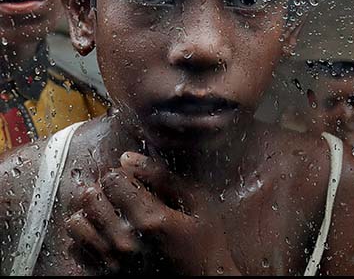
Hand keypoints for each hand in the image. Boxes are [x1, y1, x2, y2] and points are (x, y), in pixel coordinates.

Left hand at [69, 153, 238, 274]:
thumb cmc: (205, 243)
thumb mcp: (197, 203)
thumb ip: (163, 177)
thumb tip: (127, 158)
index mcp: (150, 219)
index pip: (112, 179)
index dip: (123, 175)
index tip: (135, 181)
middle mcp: (126, 242)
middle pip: (90, 198)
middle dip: (104, 190)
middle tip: (121, 195)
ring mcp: (112, 262)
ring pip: (76, 223)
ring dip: (90, 214)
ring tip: (109, 214)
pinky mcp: (105, 276)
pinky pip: (75, 249)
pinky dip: (85, 238)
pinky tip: (105, 235)